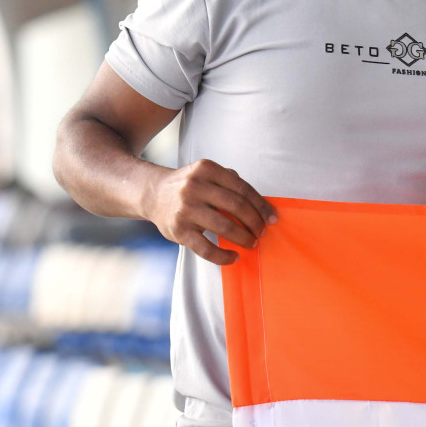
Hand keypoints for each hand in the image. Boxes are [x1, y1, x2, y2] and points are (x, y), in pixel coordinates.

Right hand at [141, 159, 276, 264]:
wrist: (152, 194)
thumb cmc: (188, 185)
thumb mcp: (207, 173)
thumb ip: (230, 181)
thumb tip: (260, 204)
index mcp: (206, 169)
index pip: (242, 189)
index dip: (261, 205)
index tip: (273, 218)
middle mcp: (195, 187)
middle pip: (237, 207)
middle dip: (255, 222)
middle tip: (262, 232)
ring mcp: (185, 209)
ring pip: (225, 227)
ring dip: (244, 238)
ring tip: (251, 243)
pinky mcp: (178, 230)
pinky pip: (206, 248)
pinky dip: (224, 256)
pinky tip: (234, 257)